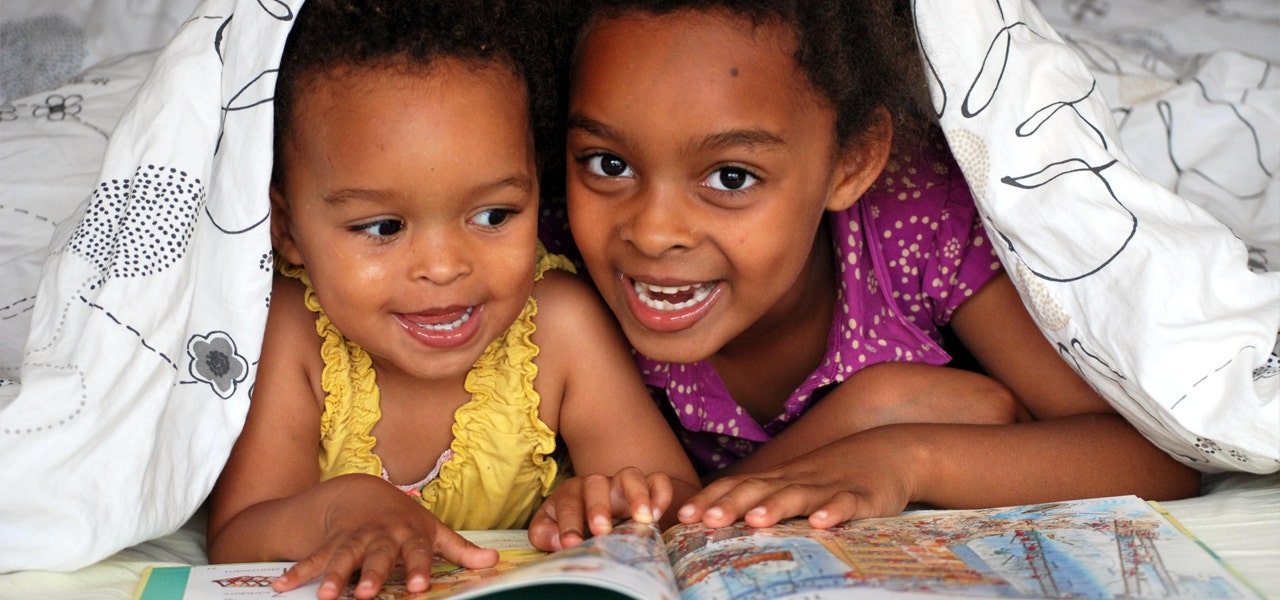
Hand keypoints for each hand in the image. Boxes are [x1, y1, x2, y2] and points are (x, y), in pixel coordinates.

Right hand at [270, 475, 497, 599]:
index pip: (416, 551)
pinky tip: (282, 585)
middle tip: (365, 594)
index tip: (419, 586)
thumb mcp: (432, 530)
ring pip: (342, 557)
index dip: (417, 568)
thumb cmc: (404, 519)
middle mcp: (380, 535)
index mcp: (408, 533)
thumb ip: (459, 549)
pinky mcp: (329, 542)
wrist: (361, 491)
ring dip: (333, 576)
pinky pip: (313, 558)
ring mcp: (353, 538)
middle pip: (376, 556)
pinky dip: (297, 572)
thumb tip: (493, 562)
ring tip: (325, 597)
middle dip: (371, 573)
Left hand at [527, 467, 675, 550]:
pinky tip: (658, 515)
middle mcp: (597, 484)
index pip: (568, 503)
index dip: (568, 523)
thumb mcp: (548, 530)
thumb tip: (558, 539)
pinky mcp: (646, 489)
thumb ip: (544, 533)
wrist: (592, 522)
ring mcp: (623, 484)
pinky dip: (661, 494)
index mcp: (570, 492)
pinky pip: (658, 481)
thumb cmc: (569, 527)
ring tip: (643, 519)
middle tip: (602, 530)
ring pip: (630, 475)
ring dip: (637, 495)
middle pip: (596, 483)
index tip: (571, 543)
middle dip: (599, 507)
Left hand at [677, 428, 916, 529]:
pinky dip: (833, 512)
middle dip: (731, 504)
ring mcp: (830, 487)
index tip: (681, 516)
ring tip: (754, 520)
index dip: (710, 500)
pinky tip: (820, 523)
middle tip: (705, 520)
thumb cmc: (836, 473)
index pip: (738, 486)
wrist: (892, 451)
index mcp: (781, 479)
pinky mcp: (863, 497)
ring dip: (776, 507)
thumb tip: (721, 518)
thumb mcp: (797, 484)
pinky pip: (847, 504)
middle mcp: (799, 480)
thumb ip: (764, 498)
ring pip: (799, 496)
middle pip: (760, 490)